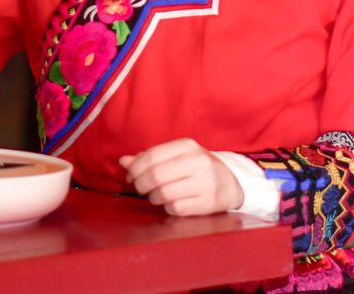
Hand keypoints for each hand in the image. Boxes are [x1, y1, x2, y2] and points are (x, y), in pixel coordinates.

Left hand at [118, 138, 243, 215]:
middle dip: (141, 184)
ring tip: (156, 195)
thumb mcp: (176, 157)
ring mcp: (205, 183)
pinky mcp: (208, 203)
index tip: (130, 176)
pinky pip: (175, 208)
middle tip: (139, 188)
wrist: (230, 184)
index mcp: (187, 146)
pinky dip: (168, 207)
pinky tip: (172, 203)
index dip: (135, 168)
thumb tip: (123, 162)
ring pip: (163, 193)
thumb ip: (149, 158)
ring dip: (153, 197)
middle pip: (155, 175)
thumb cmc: (196, 169)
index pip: (152, 156)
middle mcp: (198, 162)